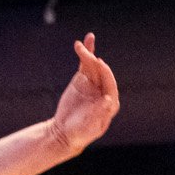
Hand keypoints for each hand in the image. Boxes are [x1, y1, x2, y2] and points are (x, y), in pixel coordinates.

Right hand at [48, 33, 119, 153]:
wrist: (64, 132)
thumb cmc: (80, 133)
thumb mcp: (90, 126)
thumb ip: (99, 113)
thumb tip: (109, 100)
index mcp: (110, 103)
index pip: (110, 85)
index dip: (106, 73)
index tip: (99, 63)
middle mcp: (103, 90)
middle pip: (100, 73)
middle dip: (93, 62)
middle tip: (86, 56)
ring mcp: (93, 84)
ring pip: (92, 66)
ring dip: (87, 54)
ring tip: (79, 46)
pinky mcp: (82, 80)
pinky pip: (85, 65)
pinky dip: (85, 53)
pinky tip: (85, 41)